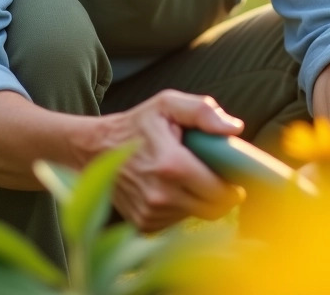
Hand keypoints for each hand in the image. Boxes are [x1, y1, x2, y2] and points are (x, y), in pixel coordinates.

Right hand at [101, 89, 245, 231]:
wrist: (94, 150)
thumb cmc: (137, 125)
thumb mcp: (167, 104)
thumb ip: (202, 111)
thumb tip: (234, 128)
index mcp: (172, 165)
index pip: (220, 192)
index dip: (233, 187)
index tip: (234, 177)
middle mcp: (160, 195)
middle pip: (212, 210)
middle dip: (220, 196)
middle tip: (216, 177)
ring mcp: (150, 214)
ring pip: (194, 215)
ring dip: (197, 200)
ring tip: (185, 178)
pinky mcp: (142, 224)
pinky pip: (175, 222)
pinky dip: (179, 208)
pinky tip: (170, 188)